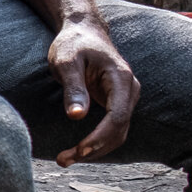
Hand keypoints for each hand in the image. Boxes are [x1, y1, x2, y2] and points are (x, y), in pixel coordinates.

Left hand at [48, 16, 138, 165]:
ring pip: (117, 135)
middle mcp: (129, 91)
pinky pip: (111, 130)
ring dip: (94, 151)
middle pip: (119, 130)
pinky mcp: (117, 105)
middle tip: (63, 159)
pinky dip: (95, 144)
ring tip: (63, 159)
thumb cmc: (74, 44)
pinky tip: (75, 152)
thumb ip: (73, 87)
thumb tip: (77, 116)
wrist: (84, 32)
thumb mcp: (67, 61)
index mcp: (121, 78)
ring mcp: (125, 99)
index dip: (100, 137)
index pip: (118, 116)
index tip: (79, 150)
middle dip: (94, 149)